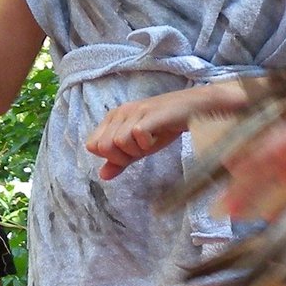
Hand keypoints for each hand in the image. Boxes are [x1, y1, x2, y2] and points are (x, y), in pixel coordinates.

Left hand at [85, 88, 203, 179]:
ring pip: (118, 142)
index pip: (92, 145)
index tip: (130, 153)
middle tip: (142, 148)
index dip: (110, 156)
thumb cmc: (164, 127)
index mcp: (112, 119)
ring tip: (151, 141)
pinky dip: (147, 143)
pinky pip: (136, 135)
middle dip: (123, 156)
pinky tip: (157, 137)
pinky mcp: (148, 114)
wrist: (192, 109)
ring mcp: (133, 112)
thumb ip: (120, 161)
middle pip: (103, 146)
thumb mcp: (138, 148)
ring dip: (137, 150)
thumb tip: (102, 175)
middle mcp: (119, 113)